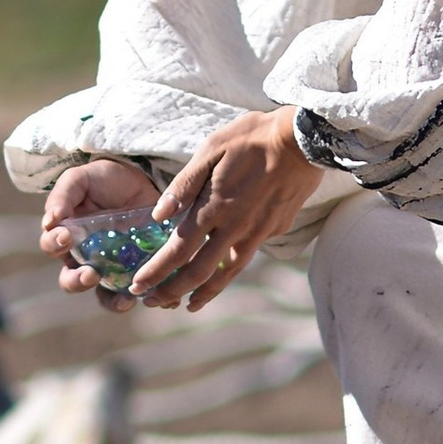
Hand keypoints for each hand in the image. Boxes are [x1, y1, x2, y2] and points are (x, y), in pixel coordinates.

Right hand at [41, 157, 165, 312]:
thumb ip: (64, 194)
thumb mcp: (82, 178)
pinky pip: (140, 292)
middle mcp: (85, 258)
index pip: (52, 247)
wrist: (141, 180)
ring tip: (126, 299)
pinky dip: (148, 297)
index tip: (66, 236)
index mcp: (67, 236)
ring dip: (113, 303)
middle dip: (78, 282)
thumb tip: (49, 220)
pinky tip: (158, 296)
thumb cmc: (104, 179)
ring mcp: (112, 268)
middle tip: (90, 274)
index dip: (55, 245)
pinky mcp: (138, 272)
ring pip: (106, 296)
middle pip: (73, 281)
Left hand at [136, 109, 320, 309]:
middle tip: (151, 302)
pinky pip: (246, 255)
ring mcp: (257, 233)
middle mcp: (234, 228)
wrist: (304, 140)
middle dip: (171, 291)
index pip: (178, 250)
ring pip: (226, 273)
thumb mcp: (212, 149)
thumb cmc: (252, 138)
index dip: (156, 272)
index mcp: (213, 207)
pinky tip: (219, 275)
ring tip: (188, 305)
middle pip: (198, 272)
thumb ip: (184, 184)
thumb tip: (158, 214)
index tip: (138, 286)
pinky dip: (228, 273)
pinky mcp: (273, 230)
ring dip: (203, 292)